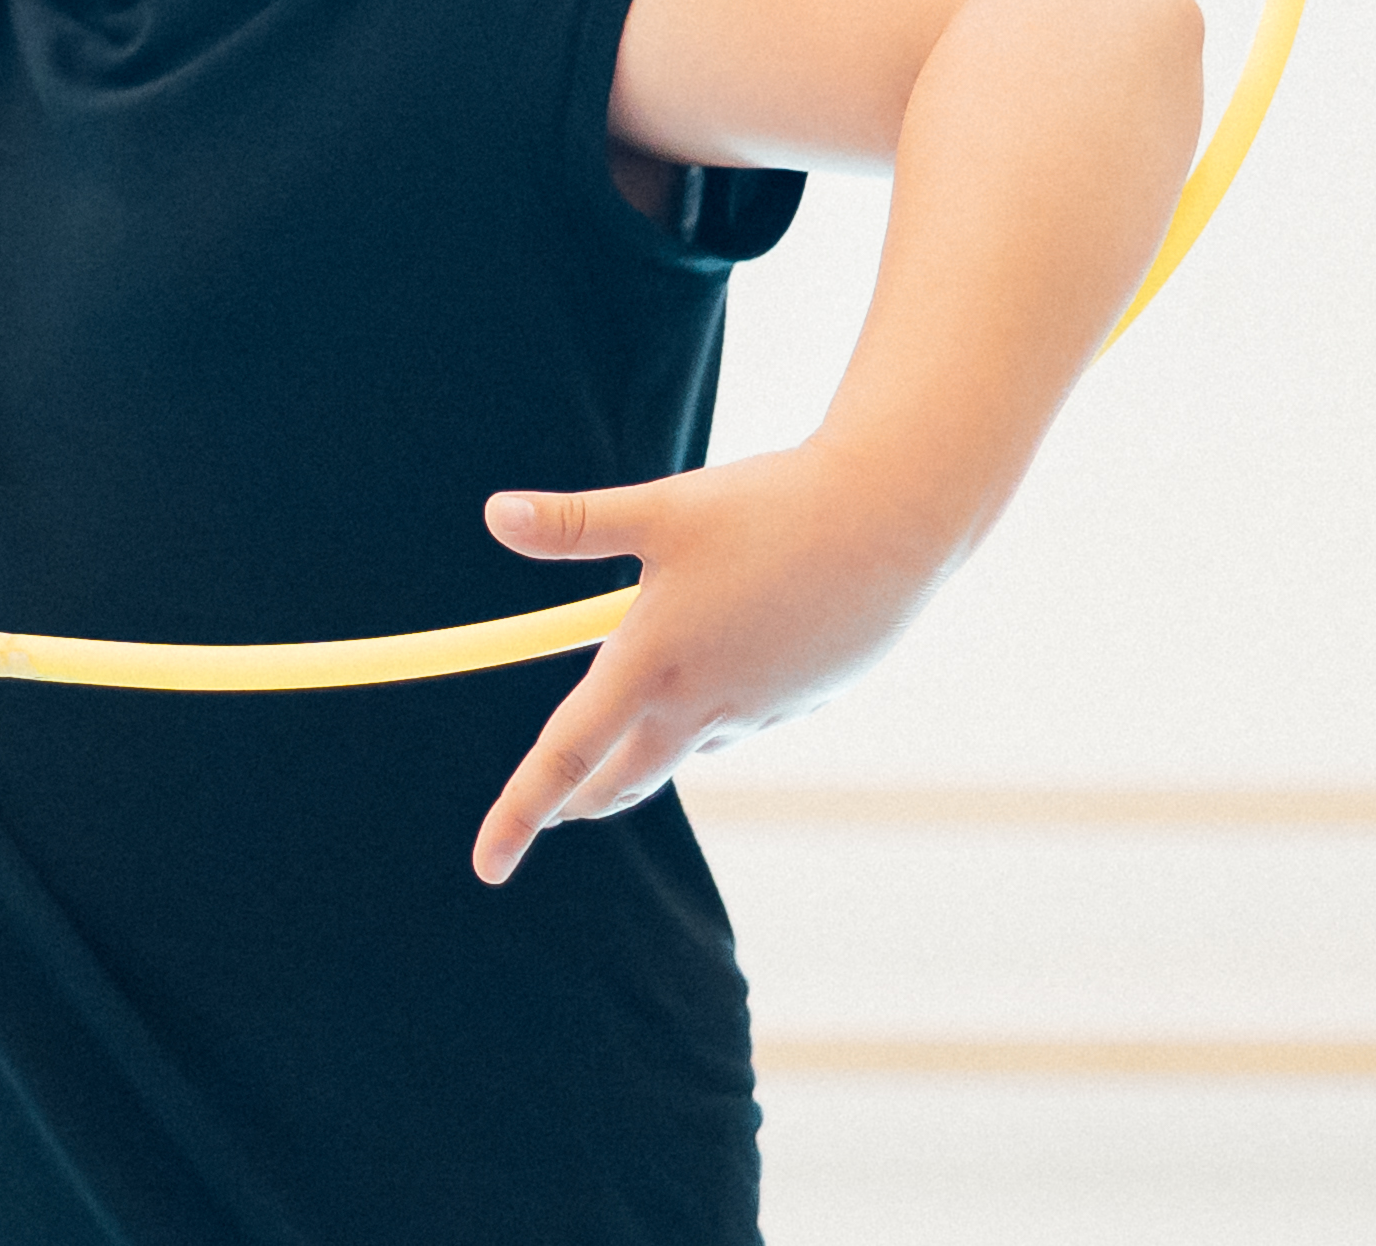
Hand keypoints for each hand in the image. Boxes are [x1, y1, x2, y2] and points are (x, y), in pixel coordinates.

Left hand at [468, 444, 950, 886]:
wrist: (889, 521)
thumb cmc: (769, 509)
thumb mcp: (662, 510)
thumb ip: (575, 523)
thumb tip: (495, 514)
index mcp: (652, 663)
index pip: (566, 755)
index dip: (519, 813)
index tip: (486, 866)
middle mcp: (702, 702)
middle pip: (626, 777)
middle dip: (584, 799)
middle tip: (557, 810)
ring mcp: (756, 710)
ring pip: (685, 744)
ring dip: (650, 745)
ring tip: (629, 724)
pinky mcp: (801, 700)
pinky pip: (741, 716)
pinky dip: (715, 705)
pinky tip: (732, 660)